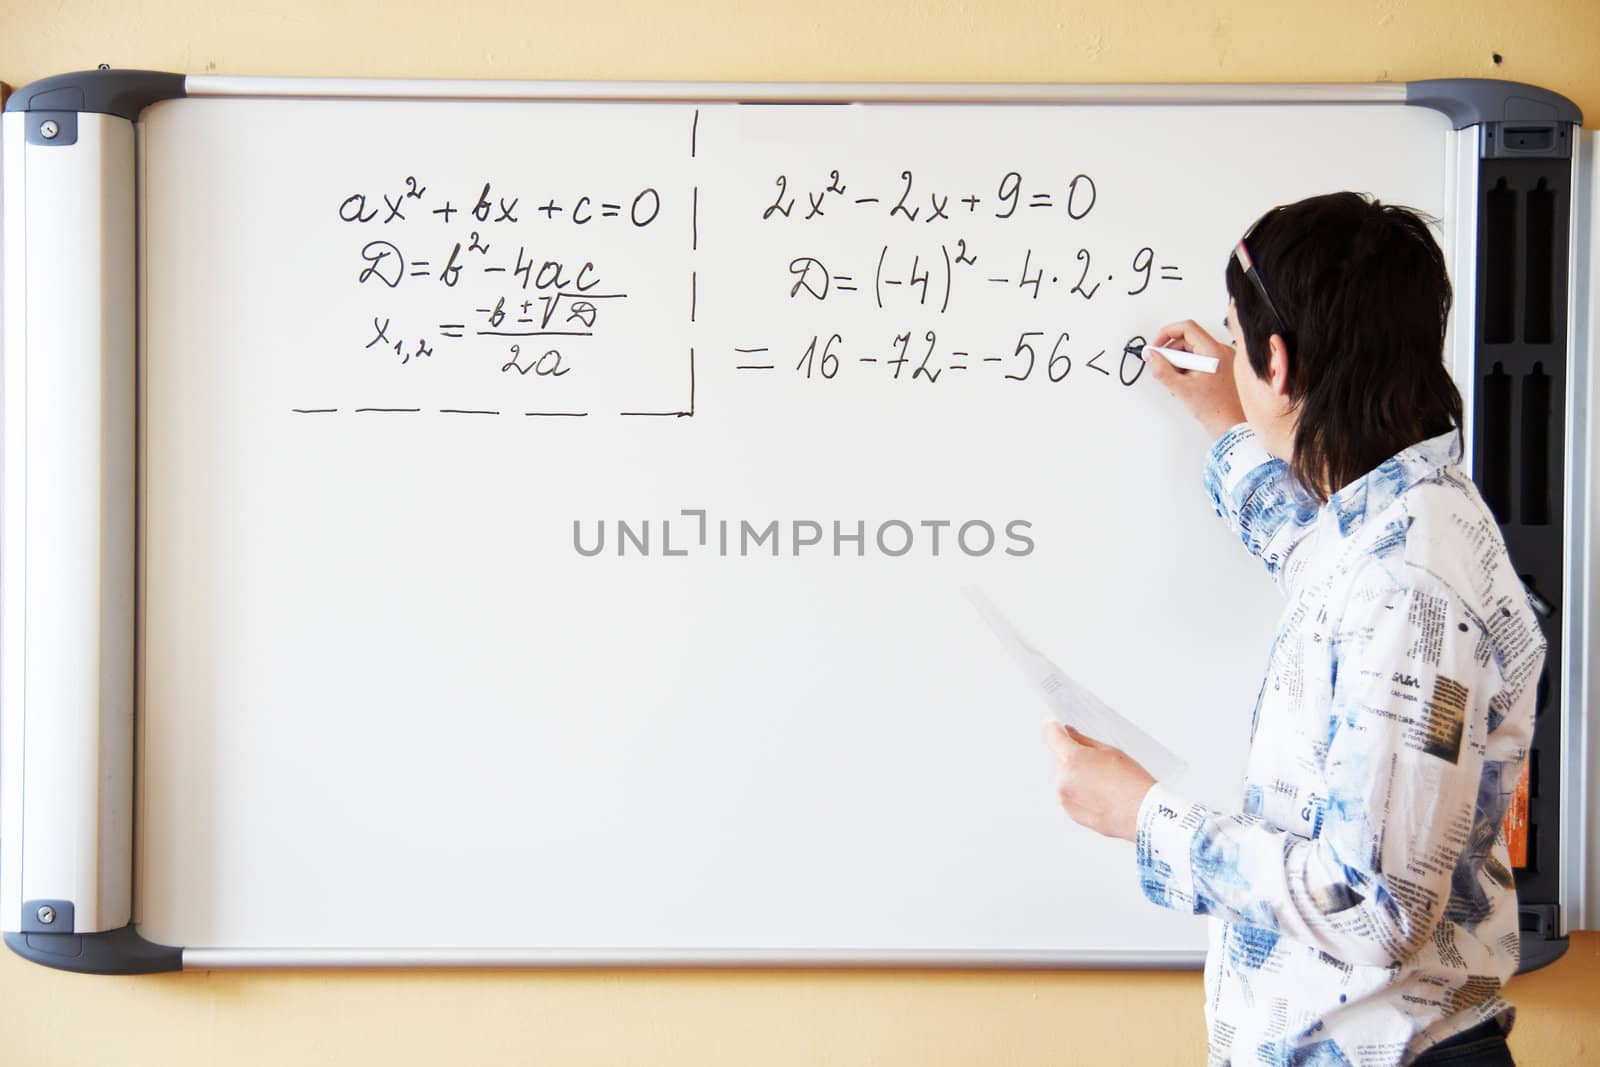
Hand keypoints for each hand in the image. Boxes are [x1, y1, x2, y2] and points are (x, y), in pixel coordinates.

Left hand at [1039, 719, 1155, 841]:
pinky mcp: (1070, 812)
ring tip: (1104, 783)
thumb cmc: (1132, 783)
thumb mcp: (1110, 751)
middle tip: (1099, 764)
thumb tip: (1070, 734)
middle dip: (1074, 757)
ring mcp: (1065, 797)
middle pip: (1060, 758)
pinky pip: (1070, 795)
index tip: (1056, 726)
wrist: (1143, 814)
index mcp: (1073, 759)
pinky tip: (1101, 795)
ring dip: (1077, 776)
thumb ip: (1084, 741)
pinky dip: (1080, 792)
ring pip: (1065, 777)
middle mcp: (1063, 779)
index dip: (1053, 727)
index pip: (1051, 735)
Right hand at [1147, 319, 1246, 438]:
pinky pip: (1199, 359)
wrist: (1229, 425)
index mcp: (1214, 351)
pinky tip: (1183, 383)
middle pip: (1188, 339)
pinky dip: (1187, 367)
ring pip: (1192, 350)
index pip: (1187, 328)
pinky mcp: (1220, 367)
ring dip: (1178, 362)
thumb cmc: (1214, 409)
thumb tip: (1151, 355)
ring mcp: (1222, 359)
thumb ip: (1162, 369)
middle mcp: (1221, 351)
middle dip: (1171, 352)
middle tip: (1161, 367)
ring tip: (1175, 380)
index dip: (1166, 333)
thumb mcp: (1181, 388)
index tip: (1156, 346)